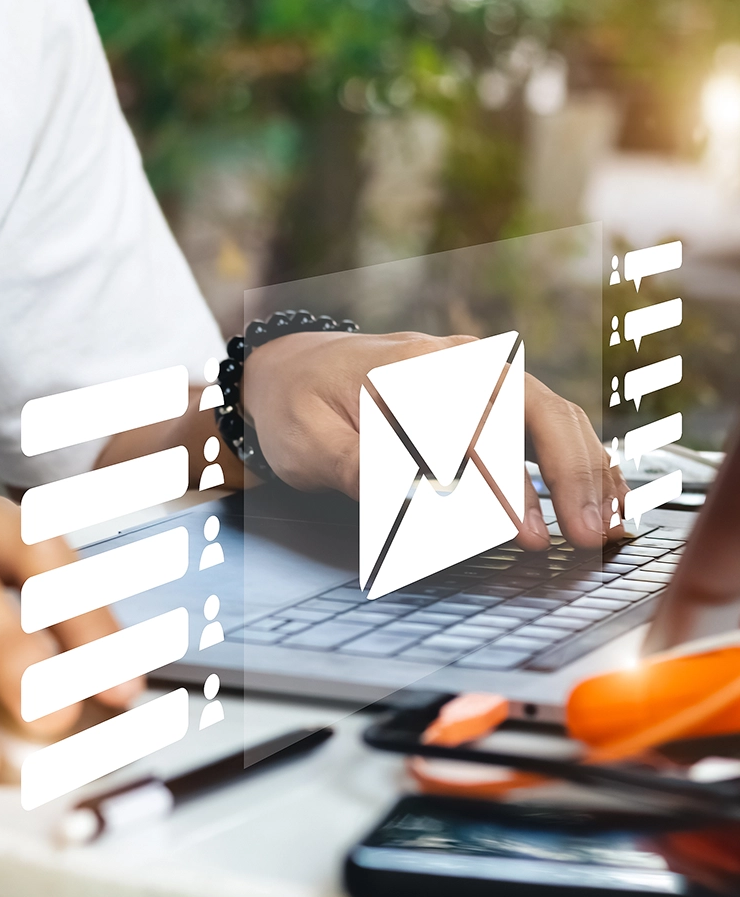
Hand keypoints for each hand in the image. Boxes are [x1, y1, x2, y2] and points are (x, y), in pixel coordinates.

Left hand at [243, 331, 627, 549]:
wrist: (289, 368)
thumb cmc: (298, 407)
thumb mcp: (309, 442)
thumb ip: (358, 469)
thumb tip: (413, 498)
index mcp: (410, 373)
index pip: (473, 431)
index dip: (505, 486)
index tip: (528, 534)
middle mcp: (454, 362)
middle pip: (532, 408)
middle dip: (568, 473)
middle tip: (584, 534)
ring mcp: (476, 371)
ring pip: (551, 410)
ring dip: (586, 466)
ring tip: (607, 522)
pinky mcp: (485, 390)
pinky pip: (546, 417)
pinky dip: (579, 454)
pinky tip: (603, 491)